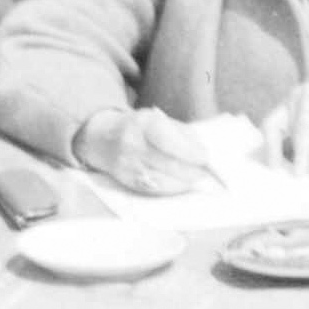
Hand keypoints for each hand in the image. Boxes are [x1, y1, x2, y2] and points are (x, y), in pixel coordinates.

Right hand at [74, 107, 213, 195]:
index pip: (168, 140)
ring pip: (161, 179)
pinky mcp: (125, 180)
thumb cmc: (140, 128)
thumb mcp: (159, 119)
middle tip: (204, 173)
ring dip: (182, 182)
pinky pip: (152, 189)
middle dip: (190, 170)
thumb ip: (181, 133)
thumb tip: (201, 151)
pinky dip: (169, 188)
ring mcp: (127, 164)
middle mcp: (132, 143)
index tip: (204, 157)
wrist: (103, 137)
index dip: (189, 151)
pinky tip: (179, 186)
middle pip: (167, 163)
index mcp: (144, 123)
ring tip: (194, 180)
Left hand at [260, 50, 308, 173]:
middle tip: (276, 175)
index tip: (269, 168)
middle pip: (280, 126)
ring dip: (301, 151)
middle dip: (276, 152)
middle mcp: (295, 97)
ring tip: (301, 173)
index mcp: (288, 105)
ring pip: (303, 125)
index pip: (269, 125)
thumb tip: (308, 173)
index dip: (267, 146)